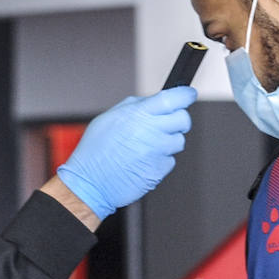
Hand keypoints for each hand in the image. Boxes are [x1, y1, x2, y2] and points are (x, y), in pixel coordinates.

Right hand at [56, 85, 197, 218]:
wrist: (91, 183)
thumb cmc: (95, 152)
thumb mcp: (110, 117)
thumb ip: (135, 106)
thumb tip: (154, 101)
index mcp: (138, 114)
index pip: (173, 98)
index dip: (185, 95)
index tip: (188, 95)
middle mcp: (151, 131)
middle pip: (183, 119)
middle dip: (179, 120)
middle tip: (168, 124)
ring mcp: (157, 152)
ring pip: (179, 141)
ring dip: (168, 142)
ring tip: (147, 146)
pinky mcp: (159, 170)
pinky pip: (170, 161)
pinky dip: (161, 160)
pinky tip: (144, 161)